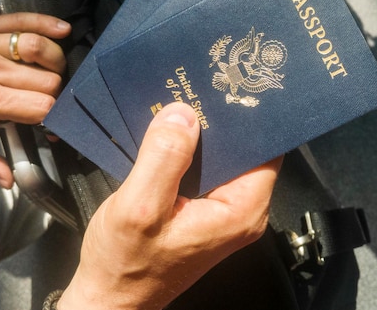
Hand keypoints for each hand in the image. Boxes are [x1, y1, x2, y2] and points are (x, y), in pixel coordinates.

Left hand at [0, 13, 69, 187]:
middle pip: (49, 79)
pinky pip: (24, 19)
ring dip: (55, 62)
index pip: (42, 106)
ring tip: (50, 73)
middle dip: (55, 93)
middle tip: (44, 101)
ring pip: (42, 48)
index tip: (48, 124)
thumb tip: (10, 181)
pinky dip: (47, 23)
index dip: (53, 117)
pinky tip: (62, 30)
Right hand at [59, 102, 281, 309]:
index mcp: (239, 211)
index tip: (230, 88)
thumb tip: (182, 114)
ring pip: (220, 157)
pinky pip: (202, 169)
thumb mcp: (140, 209)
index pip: (264, 150)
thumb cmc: (125, 265)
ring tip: (181, 102)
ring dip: (200, 133)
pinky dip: (187, 149)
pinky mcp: (201, 209)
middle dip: (221, 120)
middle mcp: (239, 210)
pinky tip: (169, 132)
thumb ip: (163, 159)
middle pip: (243, 151)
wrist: (111, 297)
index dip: (249, 118)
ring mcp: (220, 210)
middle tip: (199, 87)